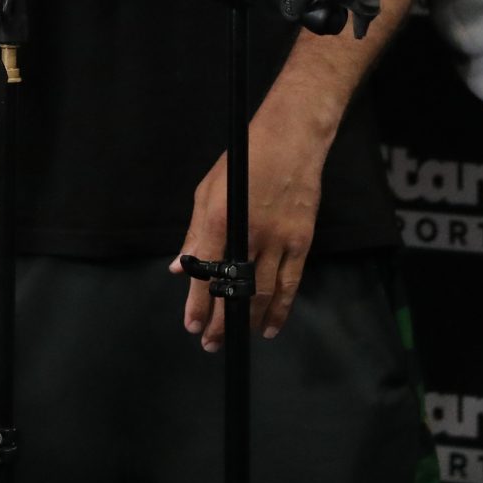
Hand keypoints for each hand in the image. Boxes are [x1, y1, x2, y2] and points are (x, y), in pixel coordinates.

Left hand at [169, 109, 331, 347]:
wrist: (291, 140)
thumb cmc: (244, 160)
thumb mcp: (208, 190)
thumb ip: (195, 233)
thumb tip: (180, 267)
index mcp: (220, 218)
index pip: (205, 271)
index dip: (197, 303)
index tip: (191, 326)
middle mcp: (250, 232)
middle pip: (234, 288)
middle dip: (221, 321)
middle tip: (210, 342)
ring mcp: (280, 238)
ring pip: (263, 291)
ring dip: (248, 320)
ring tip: (237, 338)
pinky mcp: (302, 240)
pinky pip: (291, 283)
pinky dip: (281, 308)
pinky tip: (269, 326)